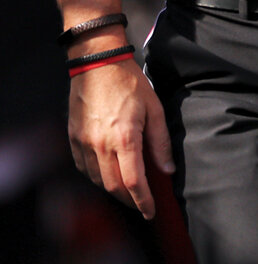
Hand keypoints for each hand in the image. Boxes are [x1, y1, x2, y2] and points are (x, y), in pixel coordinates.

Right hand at [67, 59, 174, 219]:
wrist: (98, 64)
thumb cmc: (130, 83)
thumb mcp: (155, 109)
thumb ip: (160, 142)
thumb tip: (167, 168)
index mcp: (125, 138)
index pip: (134, 181)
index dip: (143, 200)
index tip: (150, 211)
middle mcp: (101, 144)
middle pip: (113, 186)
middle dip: (129, 200)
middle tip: (141, 204)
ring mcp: (83, 143)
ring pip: (97, 180)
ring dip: (113, 189)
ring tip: (128, 189)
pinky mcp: (72, 138)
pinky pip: (83, 168)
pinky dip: (96, 177)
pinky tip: (107, 173)